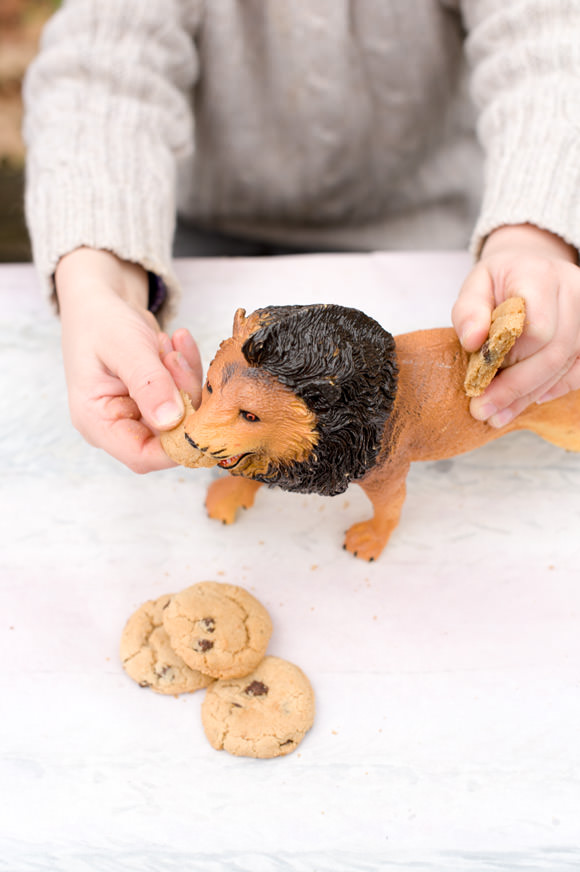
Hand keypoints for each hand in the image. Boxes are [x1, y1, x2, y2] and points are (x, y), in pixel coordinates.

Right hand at [55, 248, 201, 471]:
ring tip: (170, 345)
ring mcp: (140, 414)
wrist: (101, 300)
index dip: (176, 444)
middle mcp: (119, 426)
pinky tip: (178, 342)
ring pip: (184, 415)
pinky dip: (189, 371)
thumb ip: (149, 383)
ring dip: (186, 379)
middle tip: (174, 358)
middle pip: (169, 436)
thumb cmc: (100, 320)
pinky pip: (187, 396)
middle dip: (183, 397)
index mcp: (97, 422)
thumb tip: (171, 420)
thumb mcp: (124, 347)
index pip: (142, 456)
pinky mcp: (158, 401)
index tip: (197, 411)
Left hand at [452, 224, 579, 426]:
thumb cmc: (501, 280)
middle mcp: (572, 292)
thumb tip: (472, 341)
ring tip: (496, 415)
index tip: (479, 375)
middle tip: (481, 410)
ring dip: (528, 395)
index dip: (507, 356)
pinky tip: (527, 400)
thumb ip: (469, 310)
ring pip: (565, 365)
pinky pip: (579, 372)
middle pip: (553, 351)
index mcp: (539, 276)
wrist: (532, 269)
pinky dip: (552, 389)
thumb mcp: (476, 285)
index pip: (535, 326)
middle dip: (515, 387)